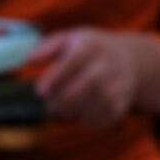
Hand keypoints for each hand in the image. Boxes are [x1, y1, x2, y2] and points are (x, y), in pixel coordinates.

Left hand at [30, 29, 159, 128]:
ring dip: (73, 112)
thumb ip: (47, 47)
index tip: (39, 91)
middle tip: (49, 105)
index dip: (55, 78)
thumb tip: (28, 60)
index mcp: (92, 45)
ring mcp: (118, 84)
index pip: (73, 62)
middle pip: (86, 86)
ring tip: (62, 110)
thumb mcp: (71, 38)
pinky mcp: (122, 103)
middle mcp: (108, 64)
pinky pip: (102, 118)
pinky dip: (87, 120)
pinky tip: (79, 113)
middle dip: (62, 100)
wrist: (131, 60)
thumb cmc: (91, 50)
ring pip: (94, 105)